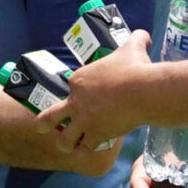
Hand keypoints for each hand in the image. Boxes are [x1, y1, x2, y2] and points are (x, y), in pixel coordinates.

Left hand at [36, 29, 157, 153]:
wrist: (142, 90)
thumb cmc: (135, 67)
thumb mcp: (133, 47)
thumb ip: (136, 39)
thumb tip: (145, 35)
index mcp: (79, 80)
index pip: (71, 88)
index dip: (77, 94)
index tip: (86, 97)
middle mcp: (76, 101)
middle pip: (51, 116)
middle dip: (44, 124)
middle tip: (41, 128)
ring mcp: (84, 120)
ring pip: (65, 139)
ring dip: (66, 143)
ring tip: (69, 147)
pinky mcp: (96, 134)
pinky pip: (86, 148)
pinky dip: (87, 151)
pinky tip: (89, 153)